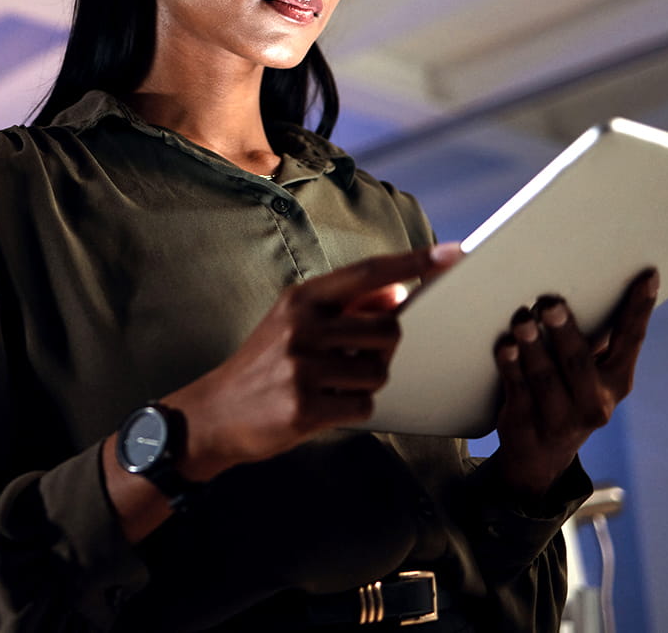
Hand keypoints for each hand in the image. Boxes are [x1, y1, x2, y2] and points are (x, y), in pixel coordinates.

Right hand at [166, 243, 461, 481]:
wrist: (214, 412)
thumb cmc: (264, 366)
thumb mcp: (295, 325)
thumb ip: (345, 309)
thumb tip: (395, 297)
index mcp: (301, 299)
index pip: (369, 273)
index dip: (414, 263)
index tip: (452, 254)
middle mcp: (302, 327)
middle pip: (388, 329)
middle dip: (383, 348)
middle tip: (351, 359)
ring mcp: (302, 367)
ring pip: (379, 371)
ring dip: (366, 383)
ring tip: (331, 385)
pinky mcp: (305, 407)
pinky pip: (363, 406)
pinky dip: (353, 409)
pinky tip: (323, 407)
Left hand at [493, 268, 658, 496]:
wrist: (539, 456)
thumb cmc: (566, 392)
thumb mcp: (588, 372)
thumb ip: (591, 338)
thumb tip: (581, 280)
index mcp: (617, 381)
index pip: (631, 340)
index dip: (640, 308)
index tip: (647, 275)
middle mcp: (595, 402)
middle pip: (579, 362)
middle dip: (564, 330)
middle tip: (550, 303)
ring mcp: (561, 418)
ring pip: (546, 378)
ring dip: (532, 346)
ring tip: (521, 319)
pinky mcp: (527, 424)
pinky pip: (518, 391)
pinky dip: (510, 367)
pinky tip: (504, 346)